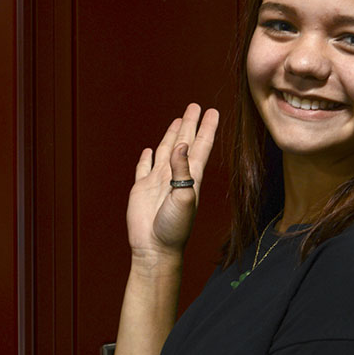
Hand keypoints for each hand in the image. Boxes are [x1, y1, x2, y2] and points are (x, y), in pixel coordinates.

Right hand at [126, 103, 218, 262]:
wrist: (155, 248)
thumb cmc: (174, 228)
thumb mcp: (184, 197)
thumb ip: (182, 170)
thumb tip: (181, 144)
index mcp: (191, 176)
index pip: (201, 145)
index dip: (207, 128)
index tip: (212, 111)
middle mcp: (176, 175)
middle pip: (184, 142)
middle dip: (190, 124)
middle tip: (195, 105)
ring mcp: (158, 181)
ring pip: (166, 150)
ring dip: (171, 135)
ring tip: (177, 120)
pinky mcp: (141, 188)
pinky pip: (143, 168)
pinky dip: (145, 158)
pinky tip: (148, 150)